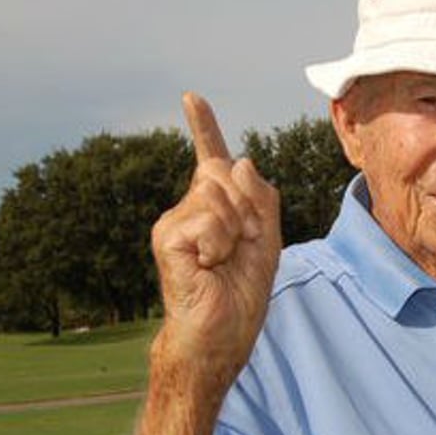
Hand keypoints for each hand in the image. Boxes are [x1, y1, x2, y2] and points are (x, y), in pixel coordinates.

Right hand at [149, 92, 281, 389]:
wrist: (220, 336)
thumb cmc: (241, 294)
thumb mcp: (268, 240)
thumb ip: (262, 198)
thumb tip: (239, 160)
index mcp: (214, 207)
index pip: (211, 158)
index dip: (203, 127)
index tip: (191, 98)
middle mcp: (189, 207)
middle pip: (227, 172)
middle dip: (249, 209)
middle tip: (242, 248)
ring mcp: (175, 221)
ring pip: (219, 194)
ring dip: (236, 230)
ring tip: (223, 261)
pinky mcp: (167, 237)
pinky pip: (209, 220)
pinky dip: (220, 244)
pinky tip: (208, 267)